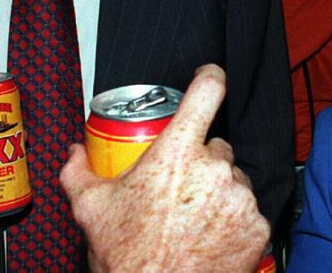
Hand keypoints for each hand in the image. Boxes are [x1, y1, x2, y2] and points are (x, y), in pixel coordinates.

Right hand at [61, 64, 269, 272]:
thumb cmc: (128, 258)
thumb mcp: (92, 209)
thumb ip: (79, 172)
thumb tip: (74, 152)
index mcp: (176, 153)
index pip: (206, 91)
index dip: (209, 77)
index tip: (209, 77)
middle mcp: (213, 169)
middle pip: (215, 144)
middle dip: (199, 159)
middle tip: (178, 188)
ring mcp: (239, 197)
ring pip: (231, 177)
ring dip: (216, 189)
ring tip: (191, 217)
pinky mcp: (257, 225)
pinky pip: (247, 207)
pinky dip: (232, 217)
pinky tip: (210, 234)